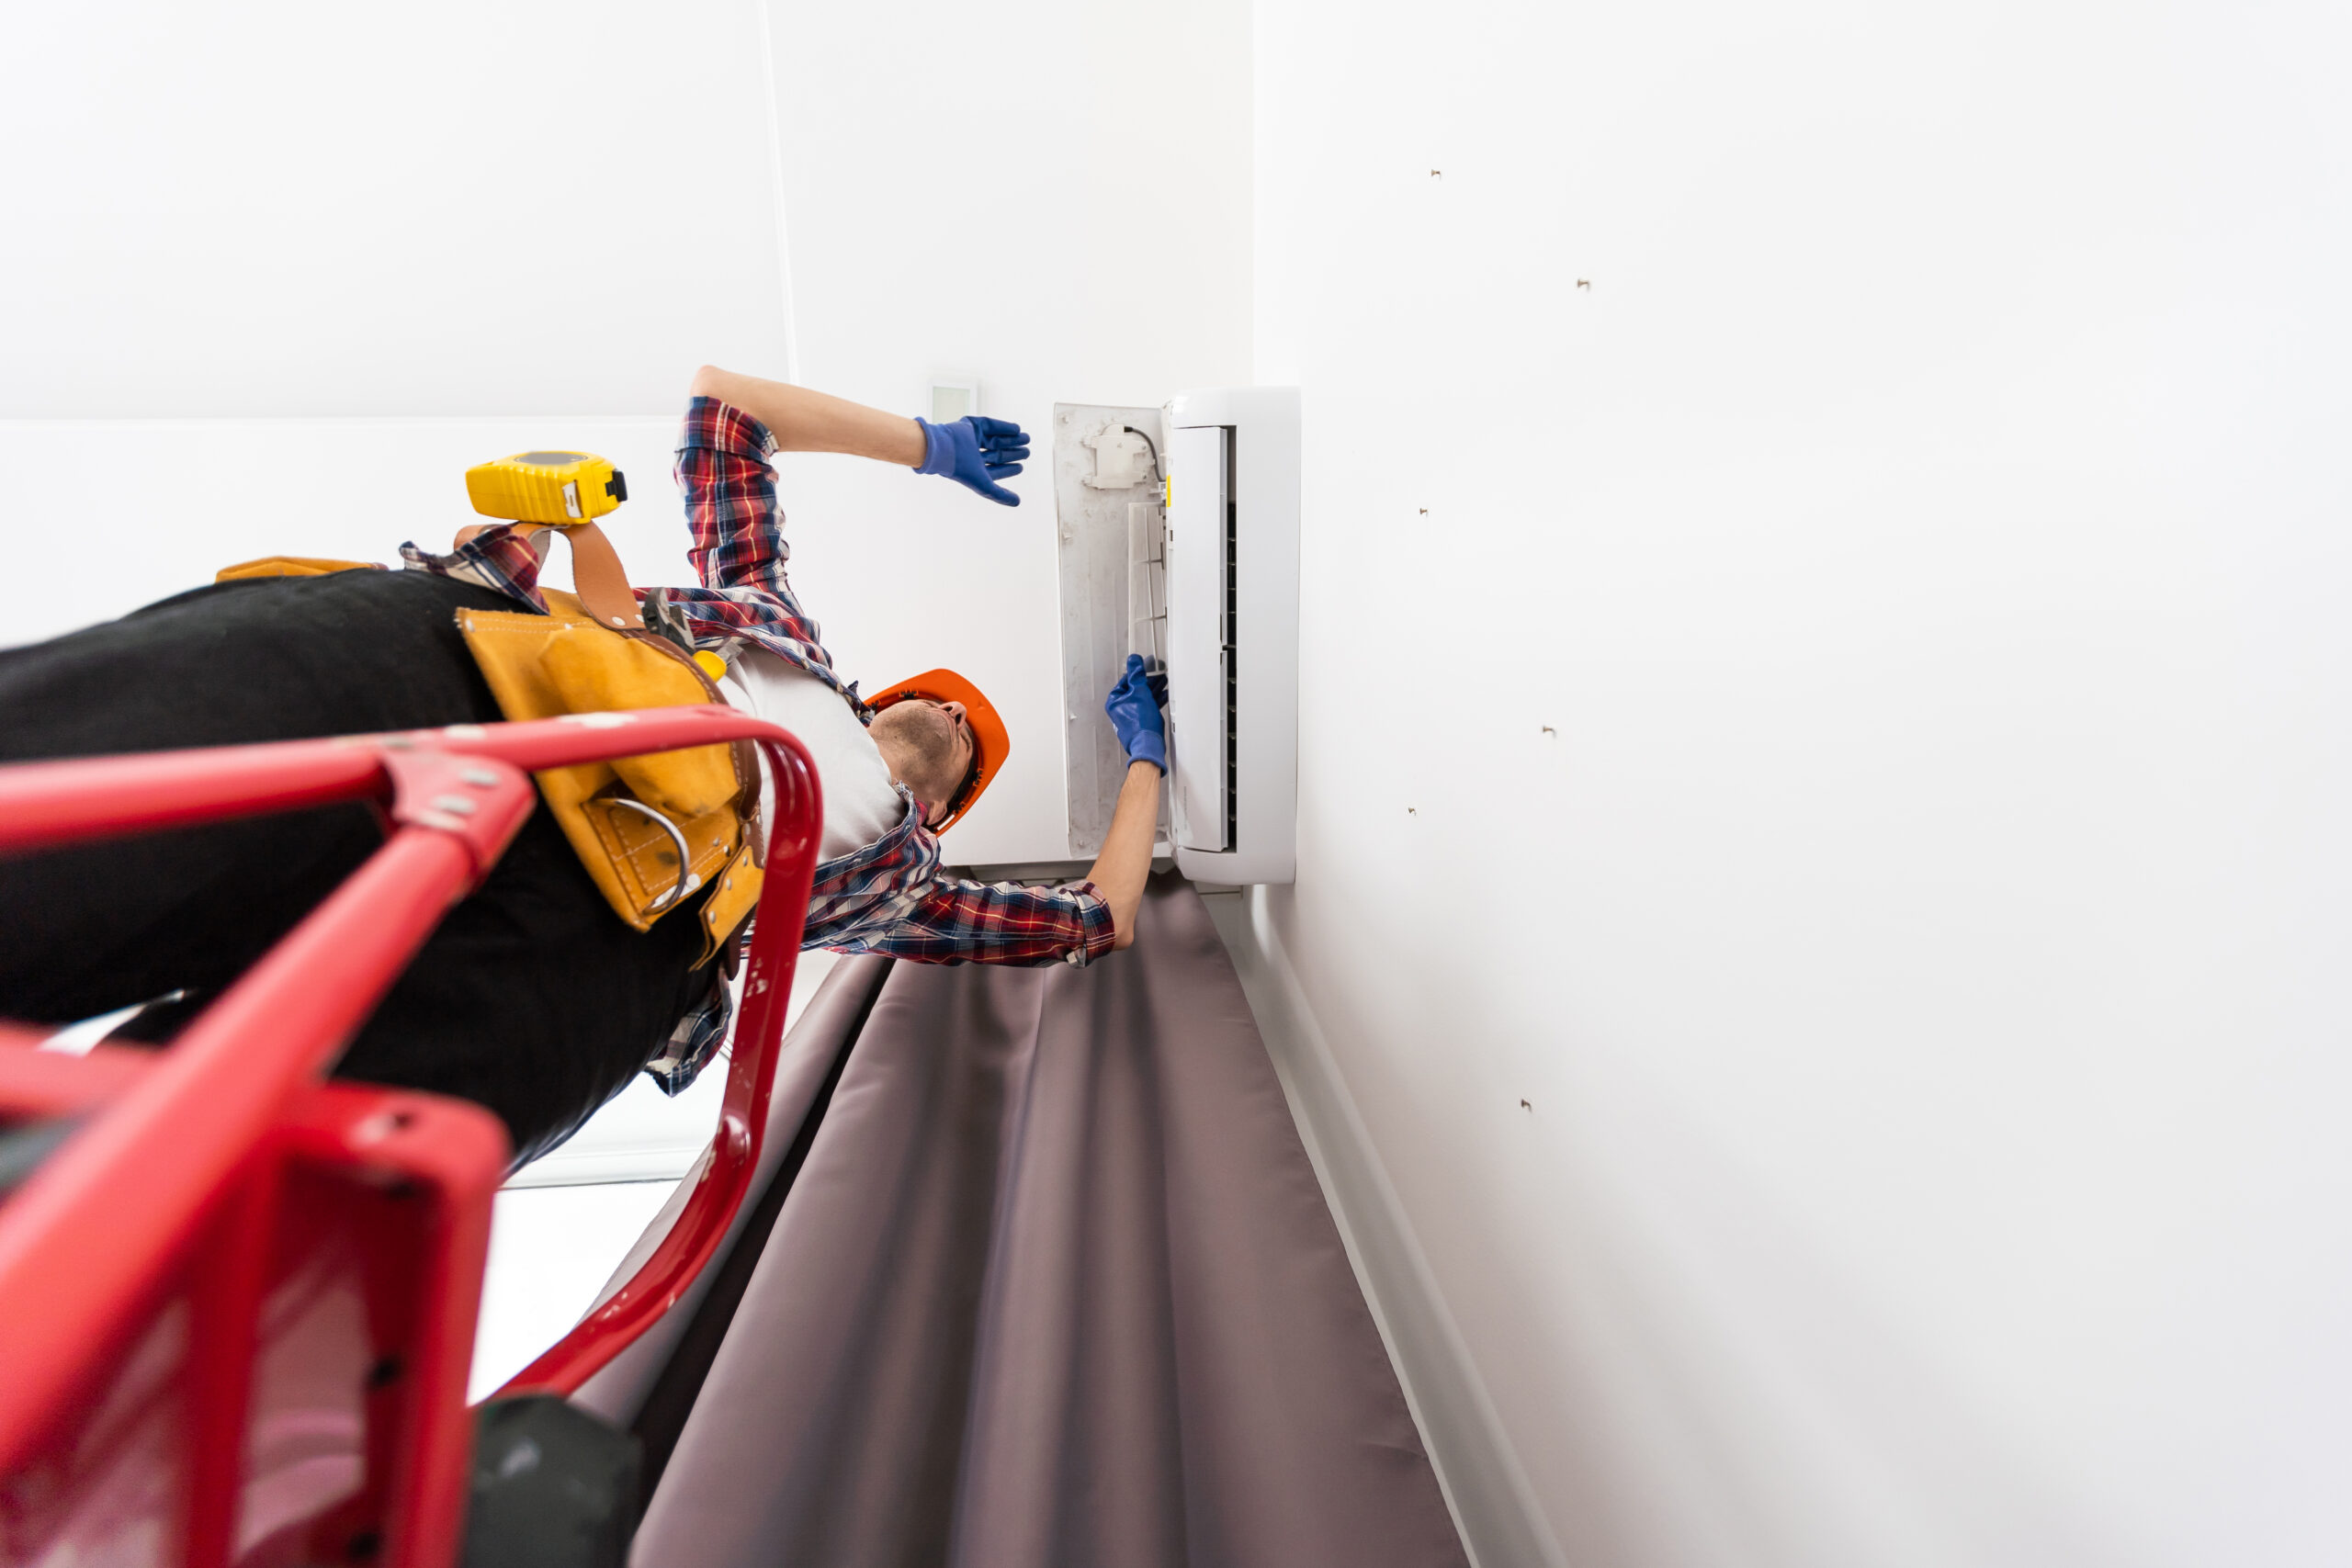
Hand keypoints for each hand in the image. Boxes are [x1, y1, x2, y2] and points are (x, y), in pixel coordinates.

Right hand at [913, 415, 1029, 505]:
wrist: (943, 448)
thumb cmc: (962, 470)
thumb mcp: (985, 485)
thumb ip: (1001, 494)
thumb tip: (1018, 503)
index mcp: (973, 468)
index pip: (994, 469)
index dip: (1008, 468)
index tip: (1021, 466)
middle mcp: (972, 453)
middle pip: (997, 453)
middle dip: (1013, 452)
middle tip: (1028, 452)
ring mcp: (972, 439)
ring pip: (996, 439)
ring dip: (1012, 439)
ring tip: (1026, 438)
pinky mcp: (972, 425)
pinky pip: (991, 425)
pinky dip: (1004, 427)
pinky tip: (1017, 429)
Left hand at [1103, 653, 1168, 772]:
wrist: (1148, 745)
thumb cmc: (1140, 723)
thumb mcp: (1140, 692)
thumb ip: (1137, 675)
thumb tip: (1133, 661)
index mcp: (1115, 702)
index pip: (1125, 680)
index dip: (1137, 671)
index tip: (1146, 664)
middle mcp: (1121, 709)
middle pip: (1136, 688)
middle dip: (1148, 679)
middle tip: (1157, 671)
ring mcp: (1131, 716)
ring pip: (1143, 697)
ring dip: (1153, 688)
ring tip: (1163, 679)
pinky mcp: (1141, 721)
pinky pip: (1148, 706)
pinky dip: (1155, 699)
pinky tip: (1164, 694)